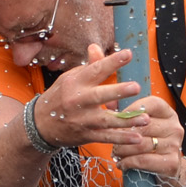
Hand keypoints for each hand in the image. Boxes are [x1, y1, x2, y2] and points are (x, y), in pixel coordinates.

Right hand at [28, 43, 149, 149]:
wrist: (40, 125)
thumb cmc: (60, 97)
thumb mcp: (70, 78)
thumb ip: (89, 66)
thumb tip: (96, 47)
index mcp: (76, 82)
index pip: (96, 70)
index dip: (112, 61)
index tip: (129, 53)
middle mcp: (78, 101)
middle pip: (99, 96)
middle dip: (118, 92)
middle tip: (136, 87)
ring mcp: (82, 120)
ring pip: (107, 121)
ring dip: (127, 121)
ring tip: (145, 118)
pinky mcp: (86, 135)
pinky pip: (106, 138)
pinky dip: (122, 139)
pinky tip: (137, 138)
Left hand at [107, 94, 185, 181]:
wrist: (167, 168)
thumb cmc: (150, 141)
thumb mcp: (141, 124)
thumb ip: (126, 111)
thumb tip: (110, 104)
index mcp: (168, 113)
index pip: (151, 104)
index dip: (132, 109)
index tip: (117, 117)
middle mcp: (174, 127)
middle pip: (143, 126)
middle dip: (122, 134)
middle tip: (111, 139)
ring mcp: (174, 145)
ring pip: (140, 144)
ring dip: (122, 149)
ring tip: (115, 152)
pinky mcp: (171, 162)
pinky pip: (143, 160)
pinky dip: (128, 162)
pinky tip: (121, 163)